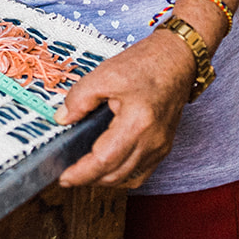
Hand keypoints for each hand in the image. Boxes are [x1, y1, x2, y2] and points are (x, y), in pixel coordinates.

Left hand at [53, 29, 196, 189]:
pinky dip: (123, 175)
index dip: (82, 173)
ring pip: (130, 178)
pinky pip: (142, 172)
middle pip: (116, 175)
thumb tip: (62, 118)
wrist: (176, 58)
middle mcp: (152, 141)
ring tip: (86, 171)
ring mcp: (161, 146)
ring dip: (106, 180)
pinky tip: (109, 165)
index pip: (105, 160)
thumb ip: (80, 97)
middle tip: (69, 174)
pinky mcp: (164, 145)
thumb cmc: (144, 64)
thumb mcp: (105, 74)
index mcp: (137, 123)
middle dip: (90, 179)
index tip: (64, 178)